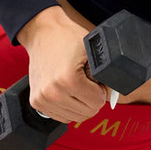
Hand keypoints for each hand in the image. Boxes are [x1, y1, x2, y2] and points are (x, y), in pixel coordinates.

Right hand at [20, 7, 109, 122]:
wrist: (42, 32)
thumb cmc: (67, 38)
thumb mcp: (92, 51)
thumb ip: (106, 73)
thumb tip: (114, 92)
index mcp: (67, 79)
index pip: (97, 102)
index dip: (101, 91)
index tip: (95, 80)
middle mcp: (52, 92)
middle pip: (86, 112)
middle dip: (91, 99)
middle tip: (87, 83)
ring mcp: (42, 98)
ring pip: (74, 117)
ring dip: (80, 105)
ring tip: (77, 86)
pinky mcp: (36, 102)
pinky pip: (60, 116)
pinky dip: (68, 108)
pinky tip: (68, 93)